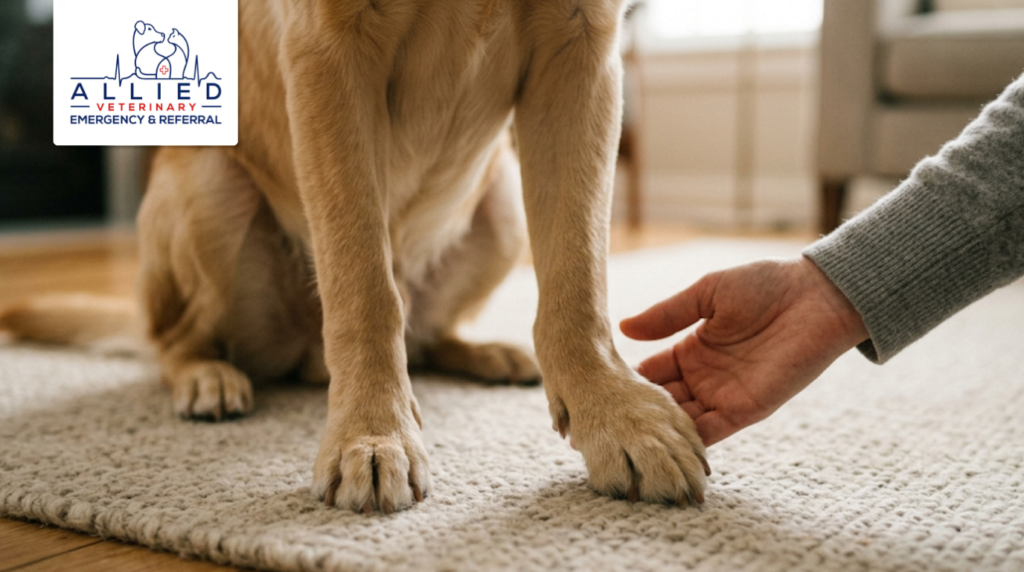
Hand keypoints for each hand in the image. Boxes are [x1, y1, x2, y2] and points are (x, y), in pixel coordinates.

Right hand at [620, 257, 868, 445]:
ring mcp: (723, 395)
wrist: (815, 295)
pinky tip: (660, 448)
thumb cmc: (765, 285)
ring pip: (680, 421)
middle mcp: (703, 377)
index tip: (593, 392)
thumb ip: (666, 315)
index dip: (625, 382)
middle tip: (599, 424)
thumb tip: (622, 327)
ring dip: (656, 431)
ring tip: (622, 440)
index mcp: (691, 349)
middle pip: (660, 402)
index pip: (649, 373)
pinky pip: (712, 432)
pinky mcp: (747, 409)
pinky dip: (688, 442)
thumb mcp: (706, 294)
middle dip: (634, 414)